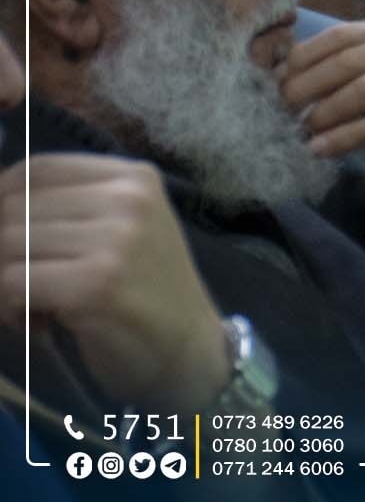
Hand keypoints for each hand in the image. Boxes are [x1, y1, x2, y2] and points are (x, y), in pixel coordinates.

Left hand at [1, 156, 230, 410]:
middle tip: (20, 286)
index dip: (2, 201)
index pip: (38, 169)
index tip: (5, 242)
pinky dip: (8, 307)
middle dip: (1, 251)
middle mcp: (128, 199)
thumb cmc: (147, 292)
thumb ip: (72, 211)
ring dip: (3, 282)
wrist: (190, 350)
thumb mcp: (122, 231)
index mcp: (135, 178)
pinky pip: (12, 282)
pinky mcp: (97, 283)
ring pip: (7, 244)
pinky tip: (35, 321)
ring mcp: (116, 239)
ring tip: (30, 306)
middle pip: (15, 207)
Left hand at [282, 21, 364, 202]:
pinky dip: (349, 136)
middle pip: (353, 59)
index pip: (344, 34)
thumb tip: (286, 78)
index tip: (276, 79)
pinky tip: (325, 149)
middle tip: (283, 106)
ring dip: (328, 111)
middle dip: (311, 83)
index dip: (305, 55)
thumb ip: (350, 75)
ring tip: (304, 130)